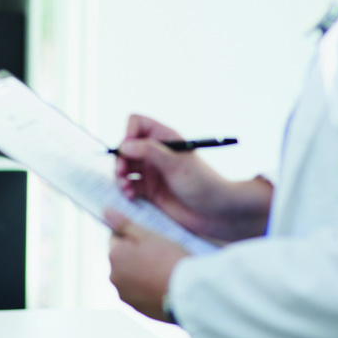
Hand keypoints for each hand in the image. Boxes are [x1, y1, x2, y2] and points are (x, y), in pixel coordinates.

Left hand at [104, 209, 188, 321]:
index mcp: (114, 256)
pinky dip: (147, 288)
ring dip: (141, 272)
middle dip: (136, 255)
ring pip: (130, 277)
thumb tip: (106, 211)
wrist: (190, 294)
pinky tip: (163, 285)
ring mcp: (125, 296)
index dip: (132, 237)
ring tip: (163, 271)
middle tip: (159, 254)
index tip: (149, 240)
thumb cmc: (169, 259)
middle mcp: (114, 277)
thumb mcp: (148, 235)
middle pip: (122, 259)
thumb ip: (124, 224)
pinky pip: (139, 293)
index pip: (116, 239)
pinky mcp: (138, 309)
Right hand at [117, 115, 271, 241]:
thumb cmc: (203, 184)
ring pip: (124, 166)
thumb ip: (150, 151)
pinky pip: (129, 185)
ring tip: (126, 187)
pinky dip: (125, 189)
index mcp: (165, 138)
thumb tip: (124, 145)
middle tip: (122, 172)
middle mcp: (155, 152)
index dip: (128, 133)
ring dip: (120, 175)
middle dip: (120, 158)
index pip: (137, 124)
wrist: (217, 213)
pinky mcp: (149, 190)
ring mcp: (151, 171)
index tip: (127, 149)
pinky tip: (131, 196)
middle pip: (126, 146)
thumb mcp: (176, 164)